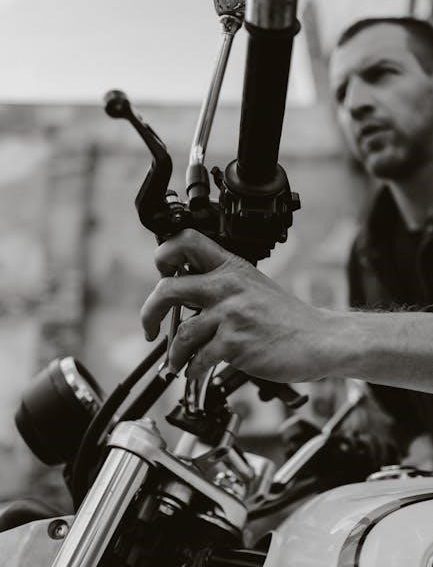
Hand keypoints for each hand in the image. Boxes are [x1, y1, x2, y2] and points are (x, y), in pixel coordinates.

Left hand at [141, 229, 336, 384]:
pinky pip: (199, 359)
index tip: (161, 274)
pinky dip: (192, 371)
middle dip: (150, 312)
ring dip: (174, 354)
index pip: (187, 241)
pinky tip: (194, 374)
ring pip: (182, 333)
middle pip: (168, 288)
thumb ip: (221, 287)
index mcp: (232, 267)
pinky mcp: (235, 343)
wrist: (319, 339)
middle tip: (150, 328)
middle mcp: (228, 286)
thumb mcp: (254, 287)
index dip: (165, 254)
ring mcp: (231, 314)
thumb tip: (185, 299)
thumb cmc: (287, 317)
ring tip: (176, 363)